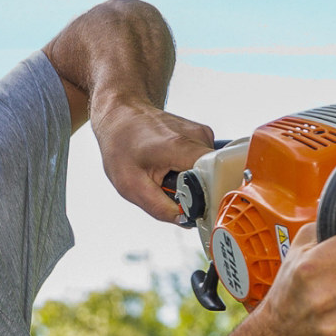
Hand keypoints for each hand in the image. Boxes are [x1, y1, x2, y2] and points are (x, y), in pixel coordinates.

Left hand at [92, 97, 213, 221]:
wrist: (119, 114)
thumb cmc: (120, 143)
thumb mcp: (130, 185)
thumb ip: (158, 208)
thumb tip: (185, 221)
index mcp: (180, 147)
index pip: (216, 177)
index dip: (208, 198)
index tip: (192, 205)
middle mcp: (197, 136)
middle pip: (215, 176)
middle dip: (196, 191)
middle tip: (170, 188)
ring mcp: (202, 133)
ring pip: (210, 170)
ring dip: (191, 180)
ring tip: (167, 173)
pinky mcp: (202, 134)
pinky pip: (204, 162)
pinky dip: (189, 169)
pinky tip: (171, 163)